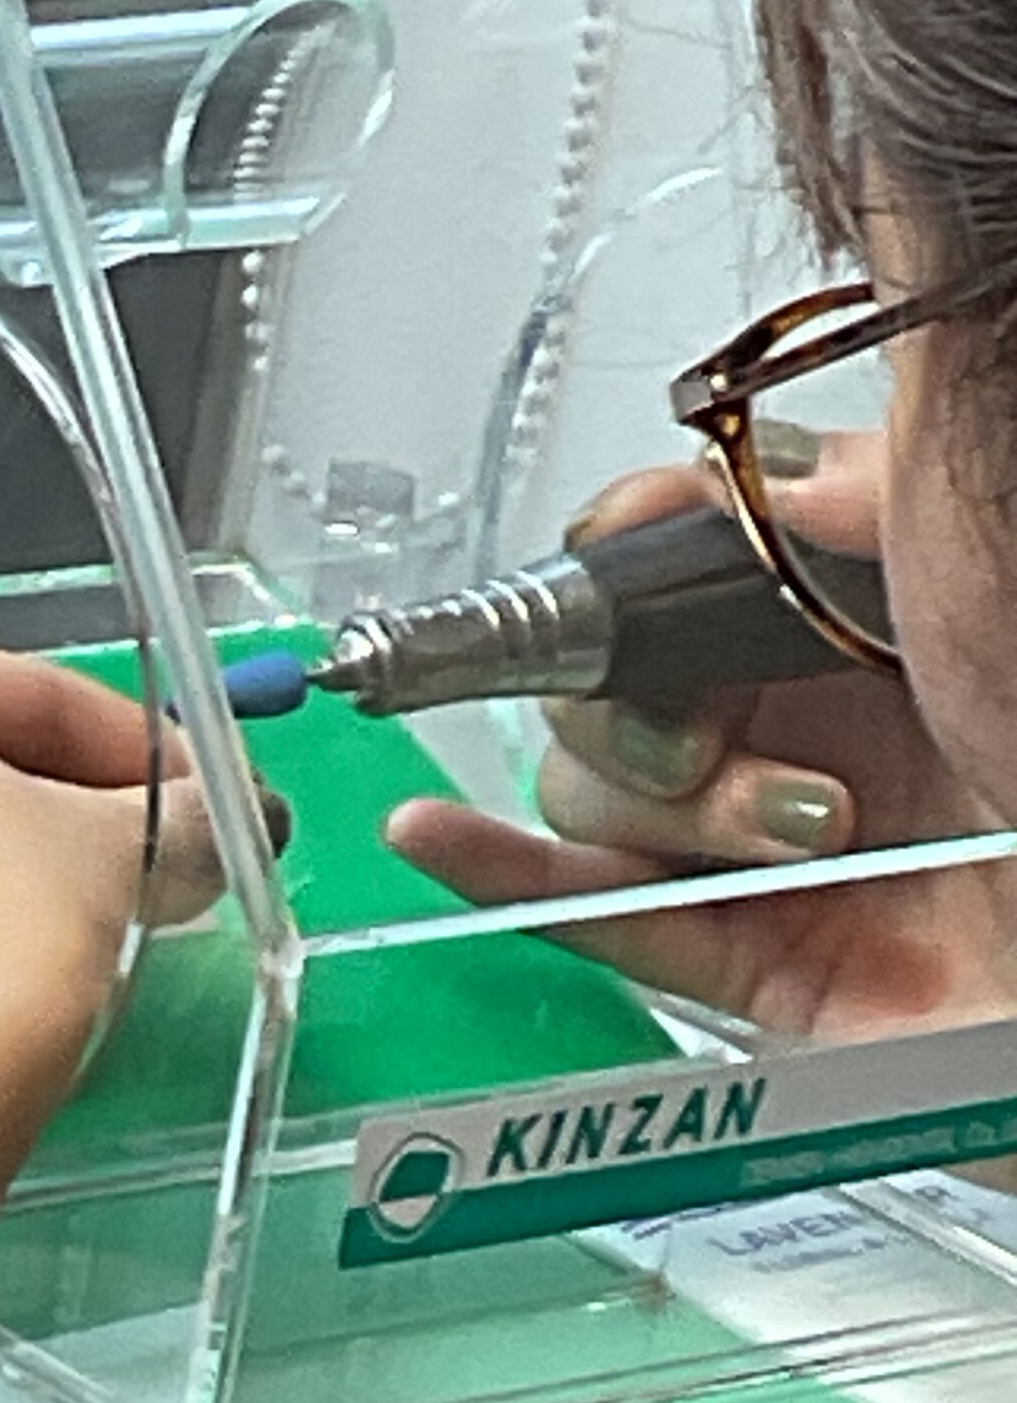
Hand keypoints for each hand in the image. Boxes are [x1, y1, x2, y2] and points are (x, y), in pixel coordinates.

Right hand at [387, 466, 1016, 1038]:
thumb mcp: (975, 553)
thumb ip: (859, 489)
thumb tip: (755, 436)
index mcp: (869, 618)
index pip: (680, 566)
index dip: (628, 562)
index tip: (613, 564)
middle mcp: (819, 723)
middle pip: (617, 680)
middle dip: (637, 695)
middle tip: (720, 720)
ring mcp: (786, 845)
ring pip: (605, 794)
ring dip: (659, 800)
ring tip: (797, 833)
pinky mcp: (767, 965)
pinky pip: (608, 916)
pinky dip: (508, 873)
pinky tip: (439, 838)